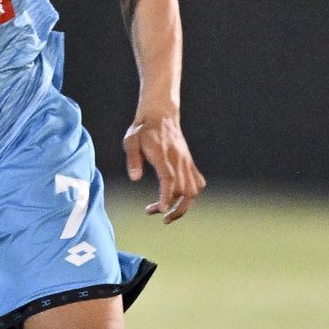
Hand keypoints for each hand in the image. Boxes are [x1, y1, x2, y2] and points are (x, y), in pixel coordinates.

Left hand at [124, 108, 205, 222]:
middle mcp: (178, 160)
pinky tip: (178, 196)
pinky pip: (198, 183)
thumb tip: (135, 178)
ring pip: (193, 190)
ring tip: (166, 212)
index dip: (166, 197)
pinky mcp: (189, 162)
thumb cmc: (142, 129)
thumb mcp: (130, 140)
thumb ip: (132, 159)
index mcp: (163, 155)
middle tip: (157, 214)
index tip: (161, 210)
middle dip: (173, 208)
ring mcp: (186, 162)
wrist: (161, 114)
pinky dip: (191, 194)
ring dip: (183, 205)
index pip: (169, 180)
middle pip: (184, 191)